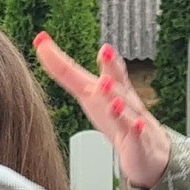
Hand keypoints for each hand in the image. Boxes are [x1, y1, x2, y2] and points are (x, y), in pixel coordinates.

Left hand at [34, 34, 172, 189]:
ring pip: (125, 108)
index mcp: (108, 87)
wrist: (149, 150)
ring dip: (116, 96)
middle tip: (104, 50)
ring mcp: (131, 120)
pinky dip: (135, 129)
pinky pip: (136, 136)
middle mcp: (122, 99)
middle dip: (111, 65)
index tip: (45, 39)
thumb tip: (40, 43)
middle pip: (117, 80)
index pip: (89, 69)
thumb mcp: (89, 93)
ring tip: (107, 86)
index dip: (68, 56)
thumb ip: (66, 71)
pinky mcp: (137, 143)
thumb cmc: (117, 118)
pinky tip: (137, 124)